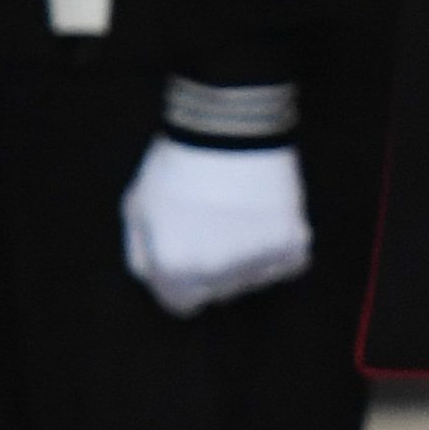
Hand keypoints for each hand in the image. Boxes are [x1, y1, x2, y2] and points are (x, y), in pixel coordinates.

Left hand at [117, 136, 309, 315]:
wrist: (228, 125)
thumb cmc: (177, 164)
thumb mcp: (136, 207)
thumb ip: (142, 253)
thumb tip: (156, 278)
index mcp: (174, 270)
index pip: (182, 304)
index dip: (183, 279)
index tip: (190, 250)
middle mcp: (215, 276)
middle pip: (219, 293)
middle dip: (215, 268)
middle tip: (216, 225)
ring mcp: (256, 261)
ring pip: (254, 277)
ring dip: (249, 256)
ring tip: (242, 214)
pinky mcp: (291, 242)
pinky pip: (289, 261)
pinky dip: (281, 245)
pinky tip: (266, 215)